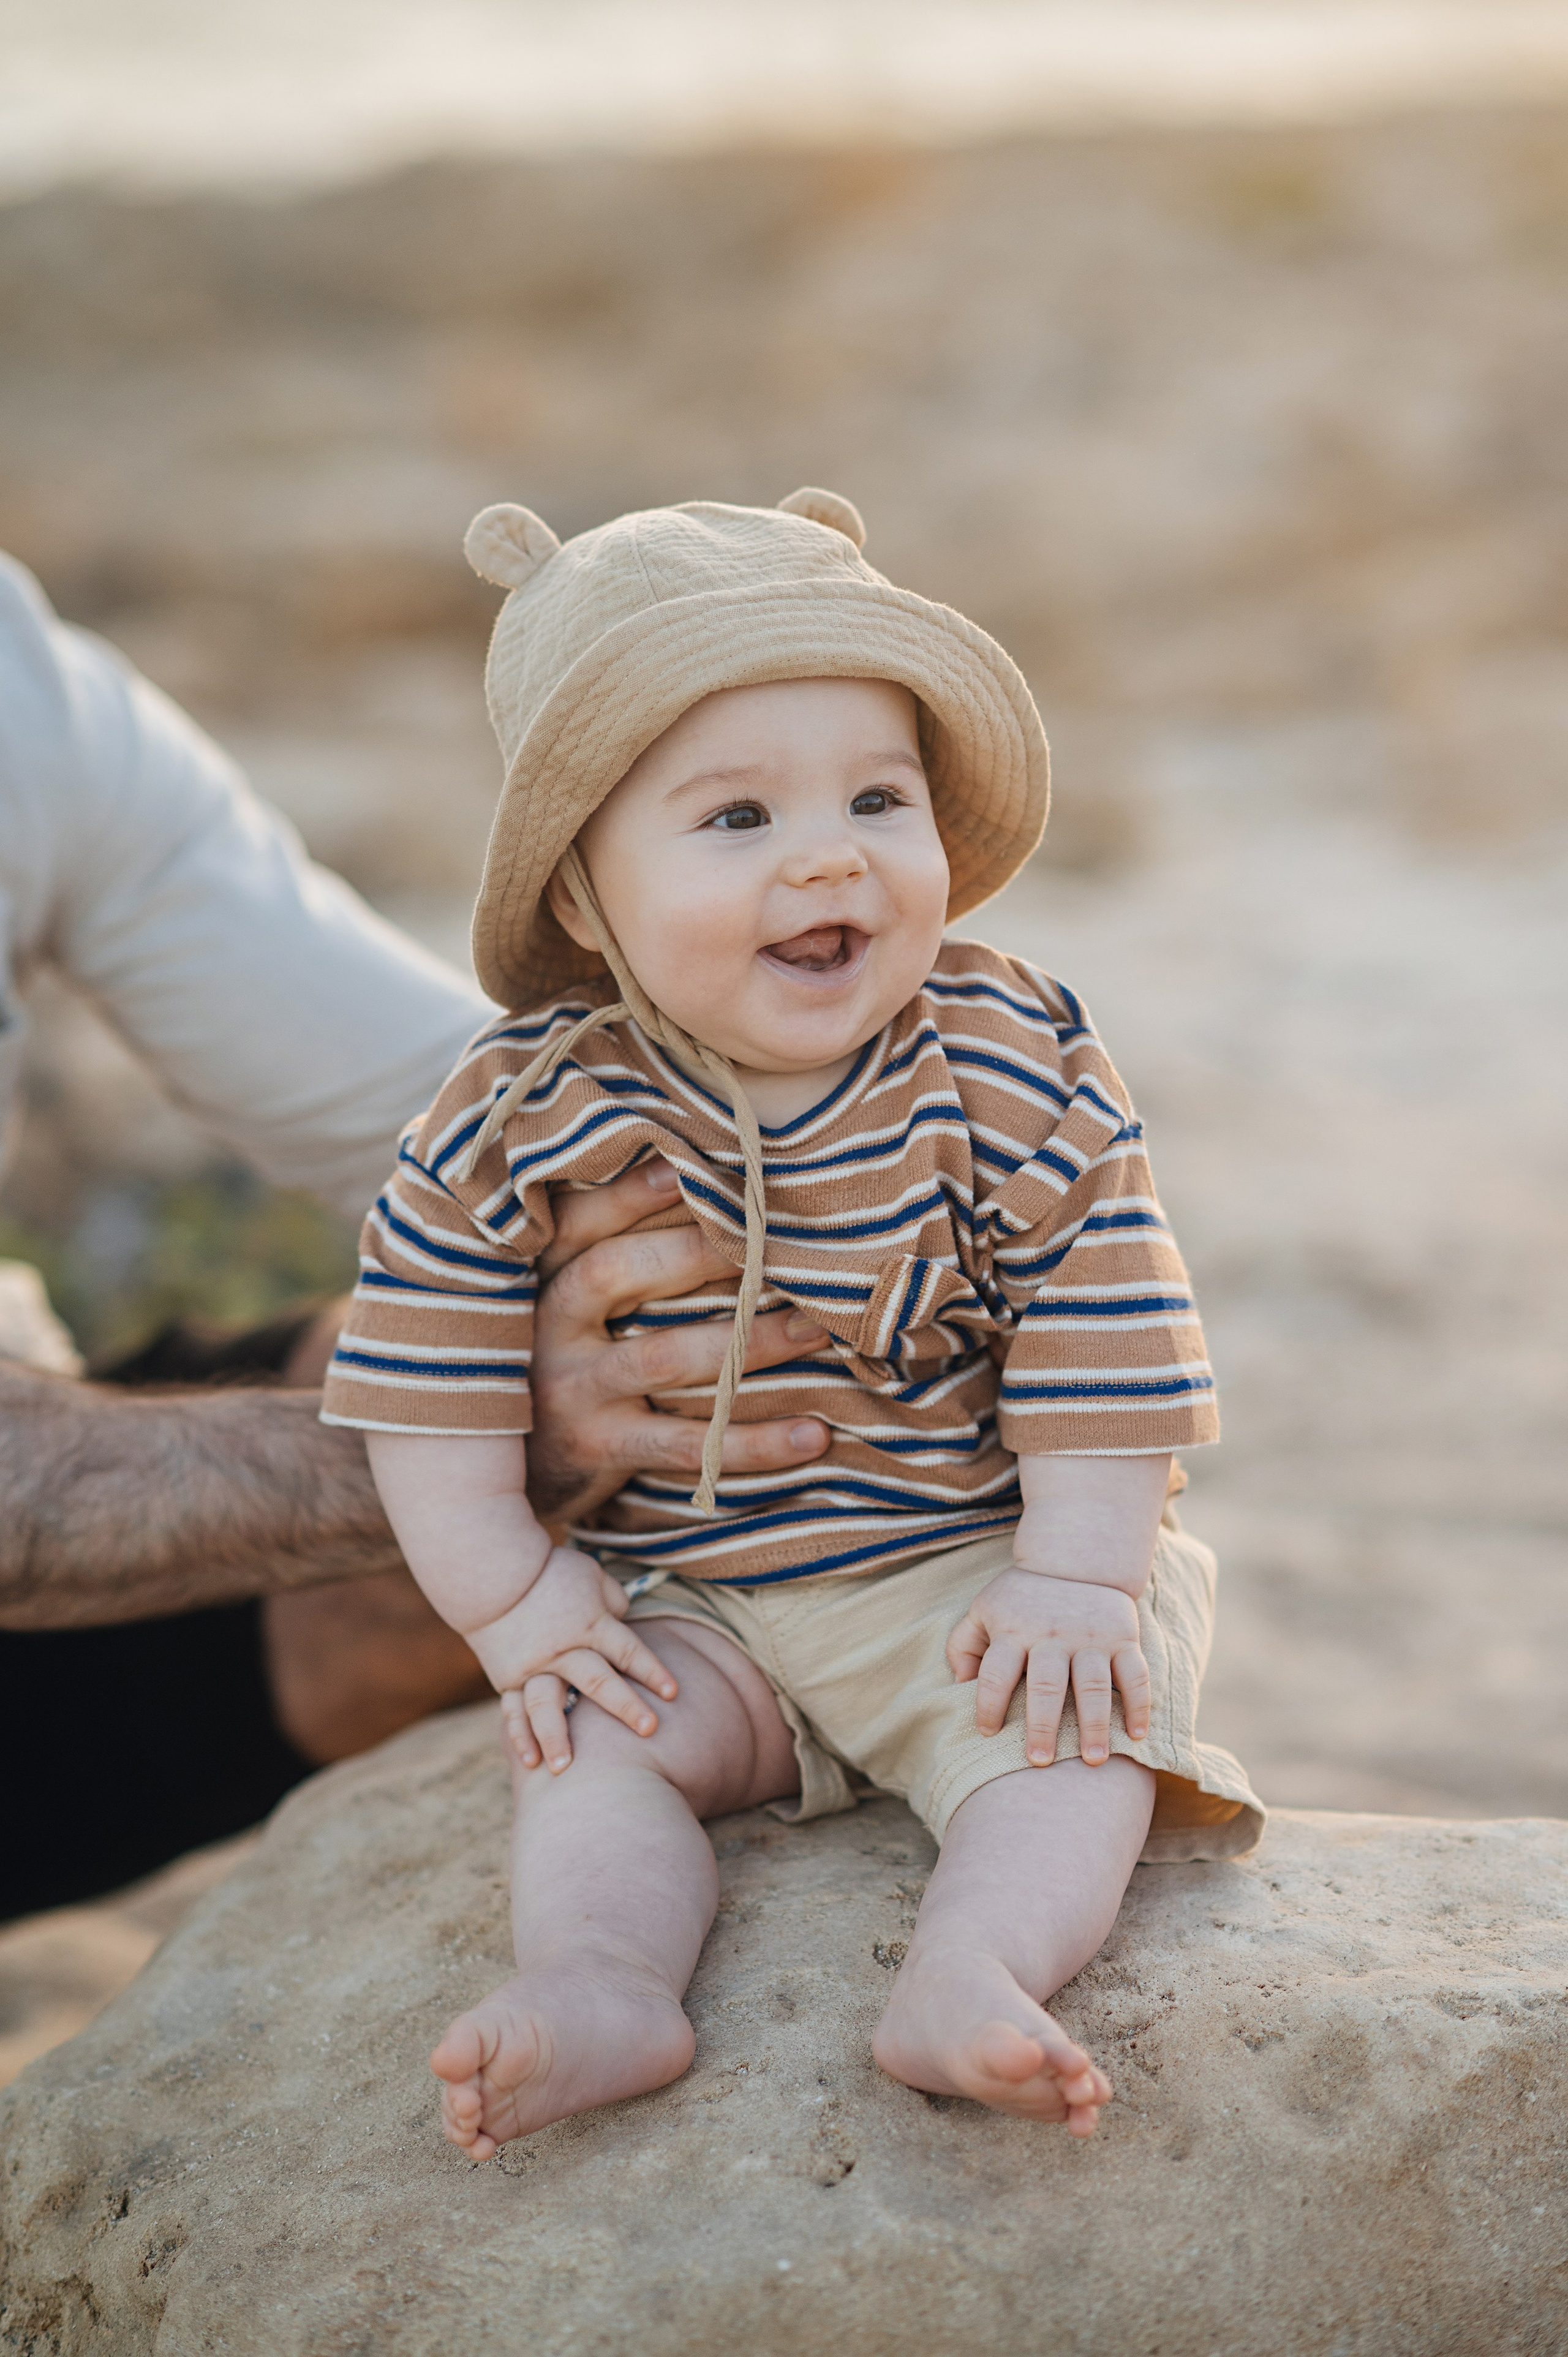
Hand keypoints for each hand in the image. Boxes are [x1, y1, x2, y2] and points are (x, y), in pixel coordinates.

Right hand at [467, 1542, 677, 1773]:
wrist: (491, 1573)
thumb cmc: (549, 1572)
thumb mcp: (590, 1576)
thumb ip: (613, 1601)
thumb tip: (626, 1620)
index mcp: (590, 1622)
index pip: (628, 1650)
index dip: (652, 1670)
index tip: (674, 1693)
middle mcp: (564, 1648)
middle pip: (598, 1679)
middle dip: (625, 1705)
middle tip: (649, 1729)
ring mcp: (534, 1666)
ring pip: (548, 1703)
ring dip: (558, 1736)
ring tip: (566, 1769)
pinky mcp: (509, 1678)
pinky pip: (514, 1710)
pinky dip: (520, 1735)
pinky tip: (530, 1761)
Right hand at [527, 1156, 832, 1521]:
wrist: (514, 1475)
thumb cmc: (574, 1363)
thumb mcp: (571, 1306)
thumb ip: (617, 1255)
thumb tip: (699, 1183)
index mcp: (544, 1279)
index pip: (575, 1223)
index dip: (624, 1193)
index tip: (684, 1167)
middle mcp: (547, 1329)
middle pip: (613, 1272)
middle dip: (696, 1252)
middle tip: (774, 1244)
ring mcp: (571, 1392)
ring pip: (663, 1356)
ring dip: (746, 1342)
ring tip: (815, 1329)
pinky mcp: (598, 1450)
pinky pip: (684, 1444)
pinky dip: (753, 1443)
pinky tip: (814, 1434)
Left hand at [946, 1567, 1150, 1767]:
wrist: (1075, 1560)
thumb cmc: (1021, 1599)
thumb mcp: (984, 1610)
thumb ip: (963, 1646)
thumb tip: (958, 1686)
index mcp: (1013, 1631)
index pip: (996, 1672)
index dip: (989, 1704)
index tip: (988, 1733)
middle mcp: (1052, 1635)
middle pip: (1046, 1685)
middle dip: (1042, 1726)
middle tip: (1039, 1761)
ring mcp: (1091, 1637)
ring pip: (1093, 1684)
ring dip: (1094, 1724)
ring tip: (1093, 1760)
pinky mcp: (1123, 1638)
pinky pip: (1136, 1674)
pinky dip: (1139, 1704)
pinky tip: (1136, 1735)